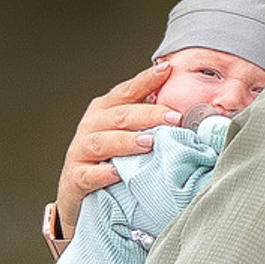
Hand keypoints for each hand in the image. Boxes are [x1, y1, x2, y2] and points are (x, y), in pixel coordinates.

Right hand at [54, 61, 180, 236]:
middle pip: (120, 116)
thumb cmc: (112, 157)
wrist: (81, 193)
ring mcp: (80, 152)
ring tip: (149, 142)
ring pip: (102, 142)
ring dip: (126, 141)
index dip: (145, 80)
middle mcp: (91, 126)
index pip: (126, 91)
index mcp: (105, 110)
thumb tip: (188, 107)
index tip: (167, 70)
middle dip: (148, 115)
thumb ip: (151, 119)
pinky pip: (88, 174)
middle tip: (175, 117)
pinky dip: (102, 173)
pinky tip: (117, 173)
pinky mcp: (76, 177)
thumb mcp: (130, 134)